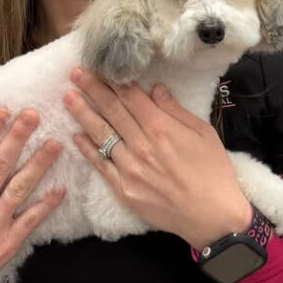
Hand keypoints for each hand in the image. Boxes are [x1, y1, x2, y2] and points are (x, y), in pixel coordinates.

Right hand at [0, 108, 65, 282]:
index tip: (2, 111)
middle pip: (0, 165)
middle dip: (17, 138)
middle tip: (33, 115)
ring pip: (20, 188)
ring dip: (38, 165)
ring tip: (54, 143)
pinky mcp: (6, 245)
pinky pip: (30, 221)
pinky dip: (46, 205)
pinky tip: (61, 189)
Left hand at [63, 69, 250, 250]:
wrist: (213, 216)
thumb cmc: (214, 172)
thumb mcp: (203, 133)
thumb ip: (176, 110)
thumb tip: (154, 89)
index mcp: (161, 128)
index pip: (130, 97)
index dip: (112, 80)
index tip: (97, 66)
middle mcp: (141, 145)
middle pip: (112, 111)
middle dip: (92, 89)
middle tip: (75, 73)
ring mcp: (130, 168)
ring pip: (101, 135)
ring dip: (83, 114)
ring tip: (68, 97)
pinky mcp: (124, 189)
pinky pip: (100, 165)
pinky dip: (87, 149)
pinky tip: (76, 136)